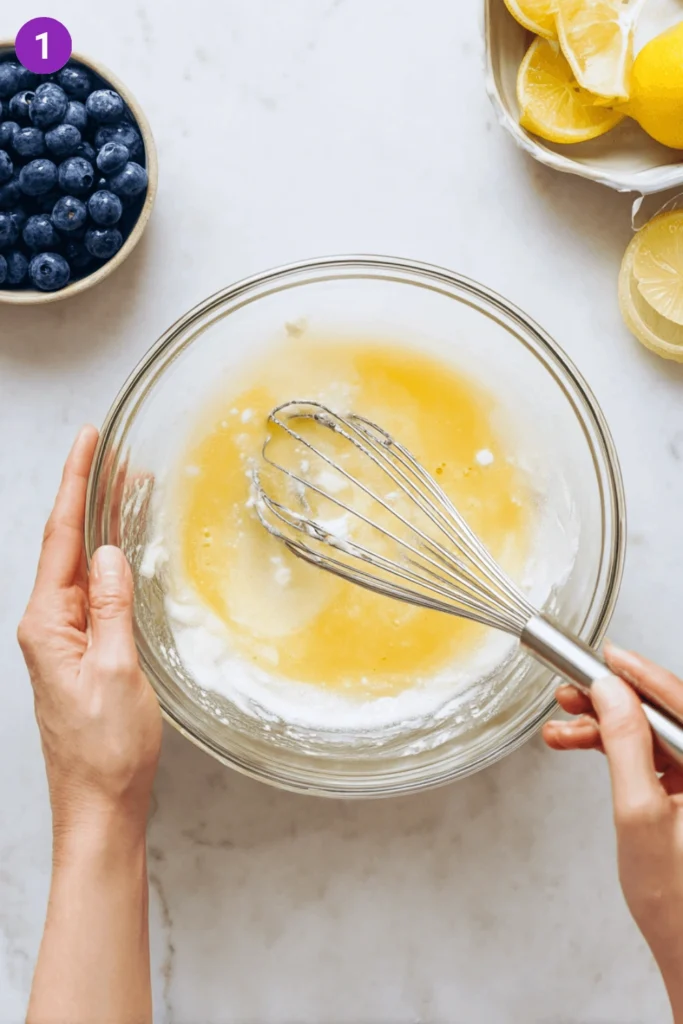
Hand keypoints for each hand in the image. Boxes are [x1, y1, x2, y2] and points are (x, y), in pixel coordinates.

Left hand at [18, 426, 161, 844]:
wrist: (101, 804)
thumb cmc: (106, 749)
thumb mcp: (116, 671)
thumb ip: (109, 608)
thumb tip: (107, 553)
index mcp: (48, 624)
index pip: (61, 539)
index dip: (76, 485)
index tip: (89, 442)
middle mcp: (47, 627)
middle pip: (67, 546)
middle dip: (89, 495)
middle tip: (114, 453)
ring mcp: (62, 640)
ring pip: (79, 567)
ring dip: (100, 526)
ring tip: (125, 488)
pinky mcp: (80, 653)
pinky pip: (91, 594)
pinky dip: (107, 563)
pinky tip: (122, 551)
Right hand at [544, 644, 682, 1018]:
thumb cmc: (675, 900)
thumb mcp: (638, 812)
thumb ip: (625, 743)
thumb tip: (611, 690)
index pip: (678, 700)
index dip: (638, 672)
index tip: (604, 656)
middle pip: (662, 713)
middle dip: (611, 698)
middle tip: (572, 691)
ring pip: (650, 731)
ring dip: (604, 723)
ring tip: (563, 725)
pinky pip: (649, 753)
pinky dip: (613, 746)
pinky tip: (580, 743)